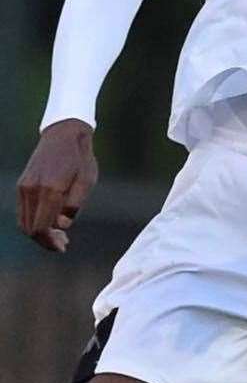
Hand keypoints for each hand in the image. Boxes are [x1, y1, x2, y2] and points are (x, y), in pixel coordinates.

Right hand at [17, 119, 98, 252]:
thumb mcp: (87, 180)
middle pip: (30, 228)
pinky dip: (33, 222)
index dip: (50, 242)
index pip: (41, 227)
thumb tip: (62, 226)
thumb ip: (74, 204)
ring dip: (38, 233)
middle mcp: (32, 189)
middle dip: (45, 240)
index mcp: (50, 189)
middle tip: (63, 244)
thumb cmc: (80, 158)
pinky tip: (49, 223)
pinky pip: (23, 211)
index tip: (63, 247)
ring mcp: (24, 187)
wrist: (63, 135)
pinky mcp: (22, 185)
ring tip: (59, 236)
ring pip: (24, 222)